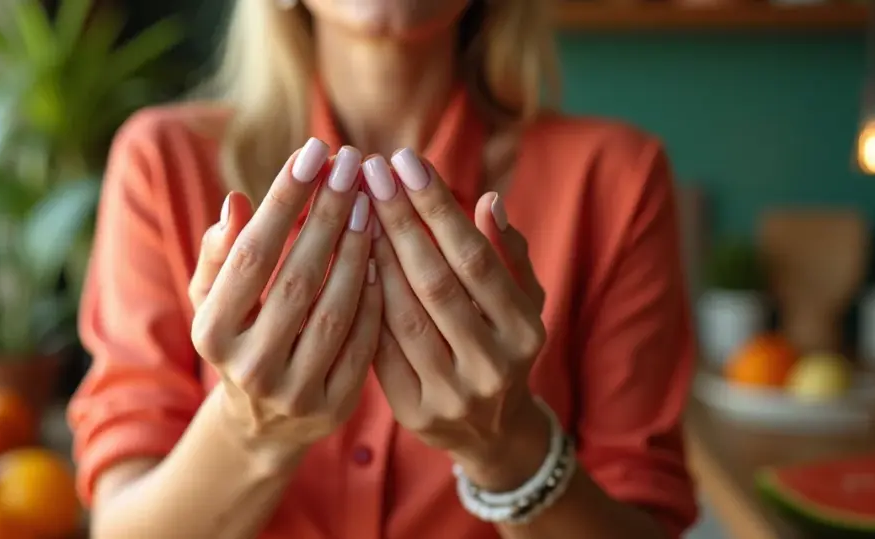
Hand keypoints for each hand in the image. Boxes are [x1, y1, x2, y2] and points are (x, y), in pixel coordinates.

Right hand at [191, 140, 379, 461]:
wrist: (262, 423)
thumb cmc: (239, 336)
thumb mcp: (213, 300)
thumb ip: (220, 253)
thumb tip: (236, 202)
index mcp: (212, 332)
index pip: (252, 254)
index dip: (285, 198)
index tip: (314, 150)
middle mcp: (250, 367)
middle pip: (299, 278)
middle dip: (328, 214)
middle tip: (353, 163)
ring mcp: (294, 391)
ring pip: (336, 310)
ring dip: (357, 250)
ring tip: (370, 201)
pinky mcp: (333, 407)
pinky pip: (363, 342)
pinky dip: (374, 295)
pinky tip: (383, 252)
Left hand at [361, 150, 548, 487]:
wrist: (490, 432)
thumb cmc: (503, 346)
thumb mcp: (524, 303)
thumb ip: (510, 254)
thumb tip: (489, 201)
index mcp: (523, 330)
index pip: (474, 257)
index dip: (437, 206)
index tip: (405, 161)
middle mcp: (492, 363)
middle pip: (434, 281)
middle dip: (398, 220)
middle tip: (370, 171)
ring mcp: (452, 391)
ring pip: (402, 313)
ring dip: (374, 254)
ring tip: (355, 206)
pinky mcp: (415, 409)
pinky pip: (381, 346)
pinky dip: (366, 300)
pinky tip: (350, 259)